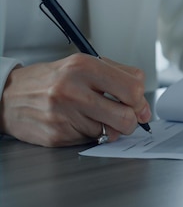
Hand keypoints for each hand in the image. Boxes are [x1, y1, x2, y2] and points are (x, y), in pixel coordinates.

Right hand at [0, 54, 151, 146]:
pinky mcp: (57, 135)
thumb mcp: (86, 65)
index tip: (136, 104)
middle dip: (131, 121)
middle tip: (123, 117)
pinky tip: (75, 122)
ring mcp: (64, 114)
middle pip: (126, 116)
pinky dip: (89, 133)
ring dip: (108, 127)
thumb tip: (144, 109)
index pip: (133, 88)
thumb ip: (121, 79)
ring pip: (110, 131)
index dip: (140, 100)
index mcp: (84, 66)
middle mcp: (72, 89)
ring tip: (91, 115)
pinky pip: (90, 140)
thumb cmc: (53, 80)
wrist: (9, 96)